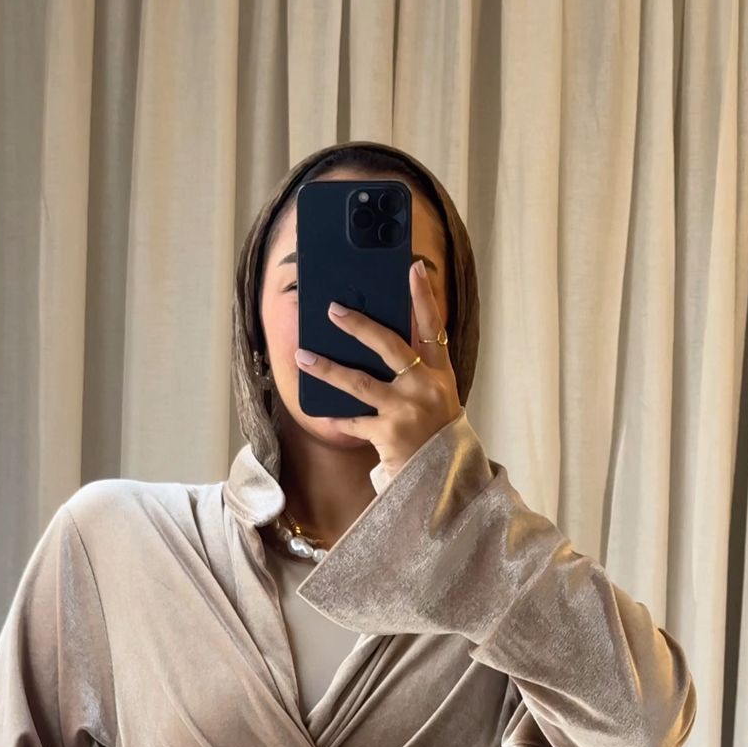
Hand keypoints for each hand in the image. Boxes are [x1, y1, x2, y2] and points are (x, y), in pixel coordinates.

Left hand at [294, 258, 462, 482]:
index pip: (433, 328)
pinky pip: (354, 421)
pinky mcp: (388, 433)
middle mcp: (424, 387)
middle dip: (359, 325)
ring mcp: (405, 410)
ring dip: (327, 368)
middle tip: (333, 309)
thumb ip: (418, 372)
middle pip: (389, 346)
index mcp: (440, 374)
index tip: (414, 268)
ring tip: (302, 356)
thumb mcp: (437, 397)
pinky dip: (337, 417)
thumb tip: (378, 343)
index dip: (424, 297)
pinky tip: (321, 411)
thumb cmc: (436, 434)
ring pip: (359, 382)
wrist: (445, 478)